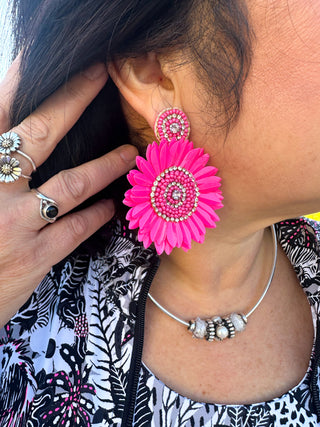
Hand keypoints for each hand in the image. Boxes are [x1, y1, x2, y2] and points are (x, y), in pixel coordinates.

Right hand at [0, 60, 137, 326]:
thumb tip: (16, 144)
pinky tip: (111, 207)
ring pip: (70, 184)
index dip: (20, 81)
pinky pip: (74, 230)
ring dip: (104, 166)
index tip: (45, 57)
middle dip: (72, 99)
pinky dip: (96, 216)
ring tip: (129, 154)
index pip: (0, 113)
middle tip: (102, 75)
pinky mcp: (33, 257)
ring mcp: (14, 224)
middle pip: (39, 134)